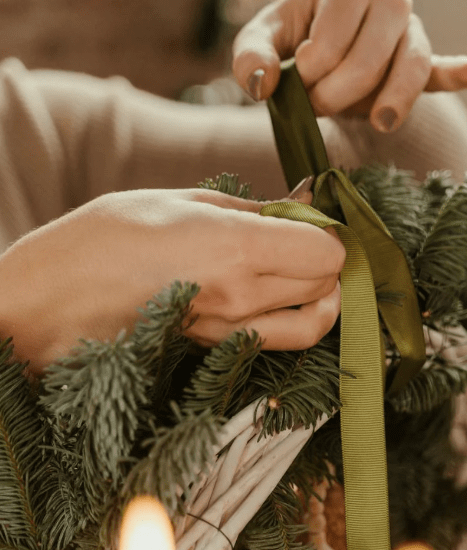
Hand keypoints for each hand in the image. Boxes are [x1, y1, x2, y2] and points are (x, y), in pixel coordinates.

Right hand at [0, 187, 343, 372]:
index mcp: (235, 248)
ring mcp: (232, 331)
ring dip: (321, 295)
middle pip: (326, 286)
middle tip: (308, 236)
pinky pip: (279, 340)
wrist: (53, 301)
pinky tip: (277, 294)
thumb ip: (251, 207)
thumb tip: (304, 202)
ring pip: (313, 323)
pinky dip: (295, 318)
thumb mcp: (179, 200)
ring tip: (304, 270)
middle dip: (329, 260)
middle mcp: (242, 297)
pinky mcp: (219, 349)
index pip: (326, 251)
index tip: (312, 216)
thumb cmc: (104, 238)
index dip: (330, 231)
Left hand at [232, 0, 466, 132]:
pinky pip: (439, 69)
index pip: (332, 42)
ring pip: (410, 67)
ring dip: (390, 100)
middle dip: (338, 93)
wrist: (317, 56)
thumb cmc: (288, 44)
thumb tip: (264, 84)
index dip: (309, 75)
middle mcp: (386, 1)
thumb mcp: (258, 44)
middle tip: (316, 107)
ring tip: (379, 123)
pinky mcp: (422, 63)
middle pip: (370, 58)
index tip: (295, 85)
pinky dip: (457, 72)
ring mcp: (409, 32)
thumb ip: (250, 58)